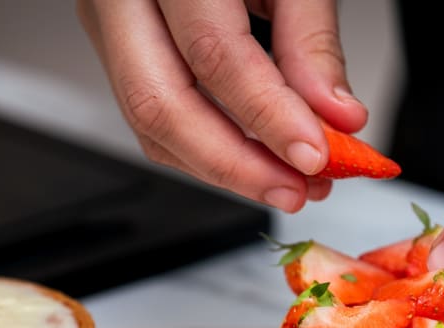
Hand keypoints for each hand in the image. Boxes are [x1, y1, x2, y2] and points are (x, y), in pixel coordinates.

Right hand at [76, 0, 367, 212]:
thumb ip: (311, 40)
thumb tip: (334, 118)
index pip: (214, 55)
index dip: (268, 117)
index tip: (316, 155)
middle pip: (159, 104)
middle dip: (234, 165)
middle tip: (293, 189)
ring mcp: (109, 23)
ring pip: (150, 124)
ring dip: (223, 168)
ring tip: (286, 182)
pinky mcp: (117, 47)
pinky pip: (153, 117)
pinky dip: (206, 150)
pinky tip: (252, 161)